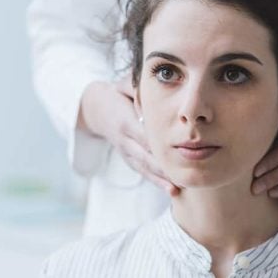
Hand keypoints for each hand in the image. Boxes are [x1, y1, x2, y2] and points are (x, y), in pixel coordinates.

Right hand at [80, 77, 179, 195]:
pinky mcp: (128, 159)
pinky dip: (156, 181)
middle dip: (162, 168)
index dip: (158, 144)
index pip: (144, 135)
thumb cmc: (117, 94)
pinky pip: (142, 172)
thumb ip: (137, 89)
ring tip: (176, 190)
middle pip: (145, 156)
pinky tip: (171, 191)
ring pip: (144, 167)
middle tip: (182, 177)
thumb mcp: (124, 86)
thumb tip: (154, 94)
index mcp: (125, 121)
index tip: (177, 151)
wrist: (96, 110)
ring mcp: (125, 151)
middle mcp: (124, 140)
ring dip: (160, 180)